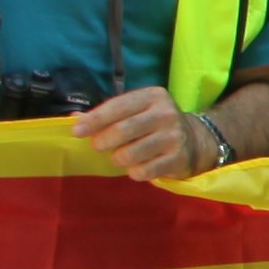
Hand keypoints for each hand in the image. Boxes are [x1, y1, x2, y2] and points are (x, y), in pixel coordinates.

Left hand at [74, 86, 218, 184]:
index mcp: (152, 96)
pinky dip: (134, 172)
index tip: (77, 132)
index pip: (117, 106)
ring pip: (130, 154)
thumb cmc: (154, 124)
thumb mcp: (135, 110)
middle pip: (122, 131)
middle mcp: (166, 113)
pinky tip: (138, 166)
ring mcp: (174, 137)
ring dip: (118, 158)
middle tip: (99, 146)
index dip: (94, 120)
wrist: (194, 140)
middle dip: (103, 142)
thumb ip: (107, 114)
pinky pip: (143, 171)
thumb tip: (74, 118)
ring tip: (121, 156)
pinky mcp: (177, 159)